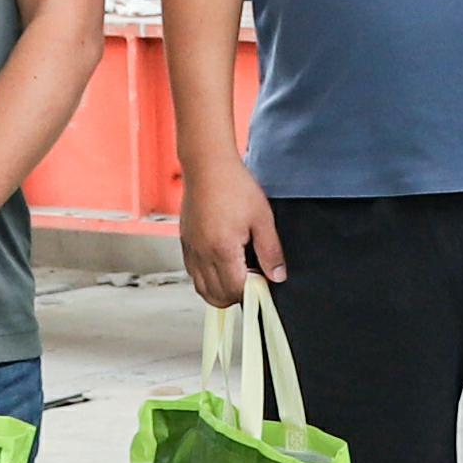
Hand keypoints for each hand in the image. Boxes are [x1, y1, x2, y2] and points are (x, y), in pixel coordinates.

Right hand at [177, 159, 288, 314]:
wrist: (207, 165)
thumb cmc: (233, 185)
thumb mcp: (262, 218)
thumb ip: (271, 251)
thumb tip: (277, 276)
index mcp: (222, 249)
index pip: (235, 290)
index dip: (252, 293)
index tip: (263, 285)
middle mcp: (202, 253)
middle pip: (216, 296)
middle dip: (236, 297)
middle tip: (252, 282)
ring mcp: (191, 249)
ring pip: (201, 288)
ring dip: (219, 291)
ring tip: (238, 275)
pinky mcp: (185, 243)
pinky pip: (192, 273)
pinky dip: (206, 278)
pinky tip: (222, 265)